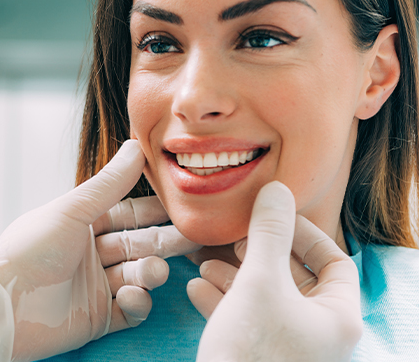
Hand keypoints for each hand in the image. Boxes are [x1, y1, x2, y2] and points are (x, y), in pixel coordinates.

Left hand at [0, 140, 199, 361]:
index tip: (182, 204)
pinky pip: (130, 310)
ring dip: (150, 272)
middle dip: (165, 241)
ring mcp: (98, 286)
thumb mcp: (72, 210)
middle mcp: (95, 253)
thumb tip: (137, 146)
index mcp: (87, 224)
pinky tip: (131, 297)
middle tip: (193, 237)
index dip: (156, 210)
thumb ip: (109, 183)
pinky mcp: (99, 317)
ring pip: (138, 275)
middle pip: (140, 244)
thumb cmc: (29, 250)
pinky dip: (136, 303)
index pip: (130, 214)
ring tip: (154, 271)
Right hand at [188, 181, 361, 361]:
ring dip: (235, 276)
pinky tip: (197, 288)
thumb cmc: (251, 351)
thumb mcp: (259, 281)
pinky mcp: (260, 358)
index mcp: (336, 318)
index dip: (304, 233)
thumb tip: (277, 188)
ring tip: (205, 262)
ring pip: (265, 298)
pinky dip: (224, 301)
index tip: (271, 218)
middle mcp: (317, 334)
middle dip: (259, 254)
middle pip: (294, 277)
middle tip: (234, 240)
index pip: (334, 261)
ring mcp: (288, 348)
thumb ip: (269, 232)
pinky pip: (247, 320)